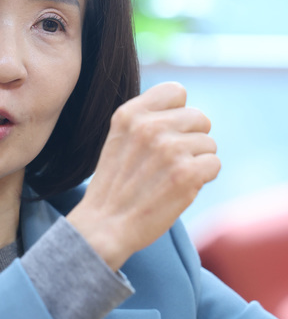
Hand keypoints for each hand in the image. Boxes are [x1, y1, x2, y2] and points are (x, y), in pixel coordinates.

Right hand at [67, 82, 220, 269]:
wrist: (105, 226)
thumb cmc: (115, 186)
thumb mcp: (119, 140)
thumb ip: (146, 120)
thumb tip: (185, 112)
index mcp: (130, 114)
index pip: (176, 91)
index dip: (178, 113)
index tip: (167, 134)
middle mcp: (150, 127)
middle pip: (199, 117)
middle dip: (191, 139)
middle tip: (170, 163)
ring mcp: (170, 149)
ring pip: (209, 143)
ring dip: (197, 162)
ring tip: (171, 178)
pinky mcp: (187, 174)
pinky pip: (214, 164)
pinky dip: (204, 178)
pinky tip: (181, 188)